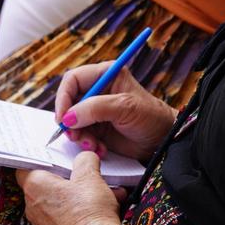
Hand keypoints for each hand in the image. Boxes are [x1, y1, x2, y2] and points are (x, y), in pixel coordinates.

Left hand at [16, 151, 121, 224]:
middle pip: (46, 185)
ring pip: (59, 202)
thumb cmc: (87, 210)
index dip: (40, 160)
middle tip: (85, 174)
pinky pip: (66, 219)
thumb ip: (85, 160)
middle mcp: (32, 207)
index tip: (55, 157)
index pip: (25, 167)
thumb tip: (85, 158)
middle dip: (68, 178)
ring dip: (79, 195)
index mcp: (34, 187)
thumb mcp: (90, 175)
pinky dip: (81, 212)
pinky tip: (104, 209)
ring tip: (104, 192)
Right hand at [55, 64, 177, 161]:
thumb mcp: (125, 107)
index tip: (63, 117)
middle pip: (68, 102)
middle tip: (76, 136)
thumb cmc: (150, 116)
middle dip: (70, 121)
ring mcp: (95, 110)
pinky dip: (87, 144)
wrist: (161, 140)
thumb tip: (69, 116)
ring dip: (79, 136)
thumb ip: (96, 108)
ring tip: (94, 145)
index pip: (73, 80)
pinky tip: (100, 149)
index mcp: (105, 75)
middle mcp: (97, 91)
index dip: (64, 97)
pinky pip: (80, 136)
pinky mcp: (96, 128)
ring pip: (72, 122)